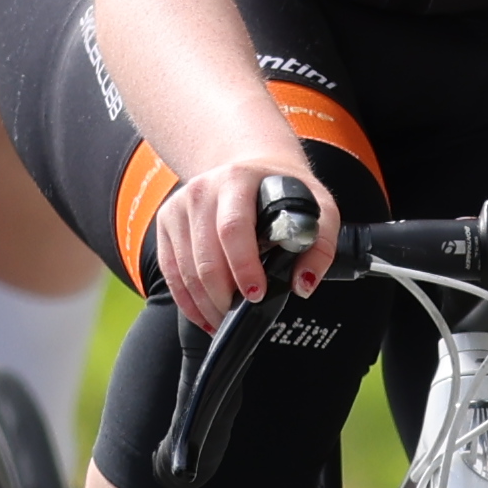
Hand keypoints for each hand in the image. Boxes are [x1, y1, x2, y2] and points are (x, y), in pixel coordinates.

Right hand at [142, 160, 325, 334]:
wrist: (249, 167)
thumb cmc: (283, 190)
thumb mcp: (318, 206)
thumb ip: (321, 244)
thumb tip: (303, 284)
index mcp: (237, 180)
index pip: (233, 229)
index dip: (243, 266)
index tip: (257, 294)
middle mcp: (202, 190)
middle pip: (206, 257)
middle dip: (223, 296)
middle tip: (242, 315)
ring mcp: (179, 206)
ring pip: (185, 270)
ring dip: (206, 304)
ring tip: (226, 320)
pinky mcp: (166, 222)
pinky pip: (171, 271)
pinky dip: (187, 301)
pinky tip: (205, 315)